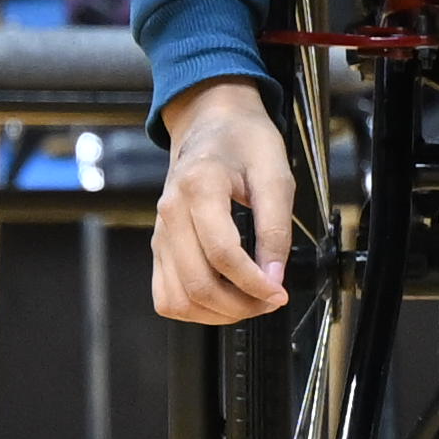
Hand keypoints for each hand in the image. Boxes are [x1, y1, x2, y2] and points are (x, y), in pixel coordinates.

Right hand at [147, 76, 297, 328]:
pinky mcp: (158, 247)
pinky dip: (194, 310)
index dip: (254, 282)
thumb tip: (274, 276)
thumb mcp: (275, 175)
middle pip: (197, 283)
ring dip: (217, 313)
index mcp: (199, 186)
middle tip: (270, 300)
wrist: (212, 125)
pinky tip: (223, 299)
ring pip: (178, 298)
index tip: (279, 292)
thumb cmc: (244, 142)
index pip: (222, 253)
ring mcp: (160, 232)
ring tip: (248, 302)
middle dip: (239, 304)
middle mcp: (170, 212)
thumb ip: (275, 228)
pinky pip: (167, 295)